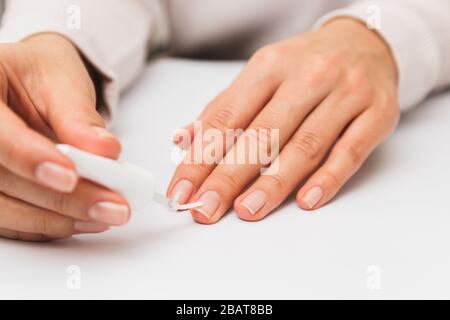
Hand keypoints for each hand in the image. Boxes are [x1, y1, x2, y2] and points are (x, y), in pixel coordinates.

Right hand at [0, 33, 129, 240]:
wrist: (28, 86)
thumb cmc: (39, 75)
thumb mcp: (62, 81)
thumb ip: (79, 117)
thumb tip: (104, 150)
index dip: (29, 158)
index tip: (70, 176)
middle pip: (1, 180)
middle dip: (60, 199)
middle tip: (111, 204)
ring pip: (5, 209)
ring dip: (59, 218)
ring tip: (106, 213)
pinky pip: (13, 220)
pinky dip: (50, 224)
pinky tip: (85, 218)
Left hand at [168, 18, 399, 223]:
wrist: (364, 42)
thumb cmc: (305, 65)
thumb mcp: (261, 74)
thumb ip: (225, 108)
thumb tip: (185, 141)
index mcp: (269, 65)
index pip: (227, 117)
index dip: (200, 158)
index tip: (182, 190)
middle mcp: (307, 76)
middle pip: (262, 135)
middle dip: (229, 177)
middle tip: (206, 208)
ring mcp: (346, 94)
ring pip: (305, 146)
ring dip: (274, 184)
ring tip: (247, 210)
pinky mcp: (376, 113)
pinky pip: (350, 151)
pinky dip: (328, 178)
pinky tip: (306, 200)